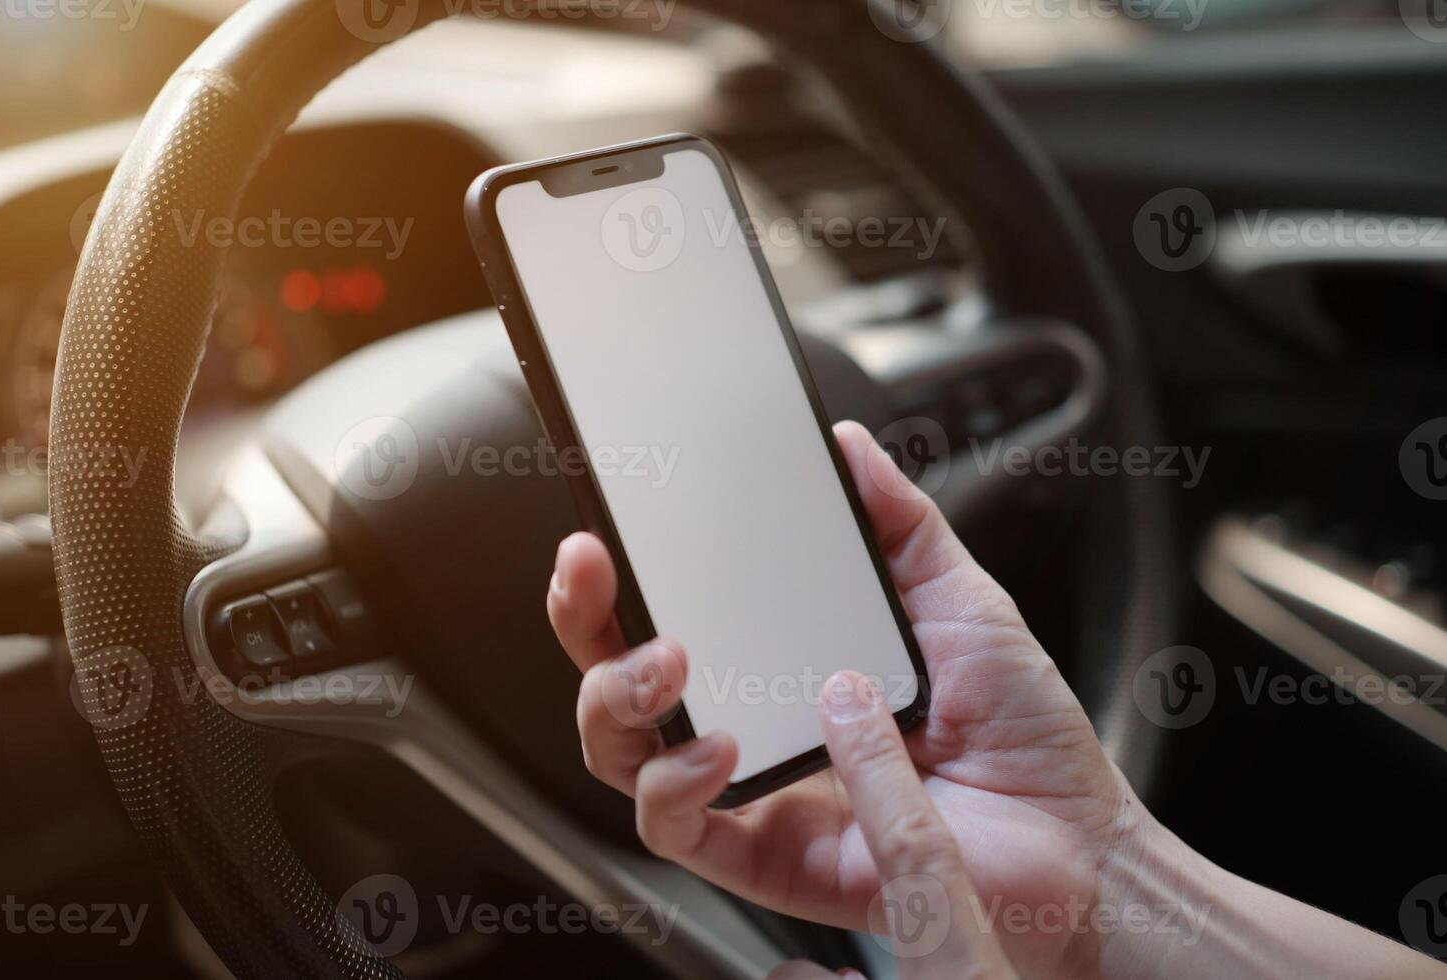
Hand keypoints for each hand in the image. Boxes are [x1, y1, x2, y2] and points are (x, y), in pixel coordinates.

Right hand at [548, 420, 1134, 977]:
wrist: (1075, 833)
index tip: (605, 529)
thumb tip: (847, 447)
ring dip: (618, 698)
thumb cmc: (1020, 728)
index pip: (667, 615)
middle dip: (584, 622)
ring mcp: (750, 790)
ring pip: (621, 754)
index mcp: (780, 661)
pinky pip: (675, 830)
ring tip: (669, 661)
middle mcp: (749, 722)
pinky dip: (674, 784)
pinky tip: (717, 748)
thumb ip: (895, 524)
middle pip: (617, 679)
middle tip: (597, 572)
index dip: (617, 578)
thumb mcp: (956, 598)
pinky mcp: (764, 855)